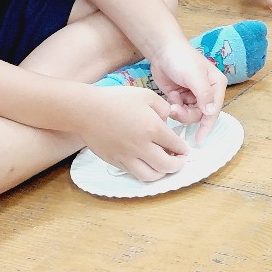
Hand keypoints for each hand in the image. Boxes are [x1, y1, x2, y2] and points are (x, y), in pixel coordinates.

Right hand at [75, 86, 189, 181]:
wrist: (87, 110)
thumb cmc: (117, 100)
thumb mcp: (147, 96)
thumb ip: (164, 108)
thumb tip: (167, 122)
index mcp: (153, 129)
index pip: (176, 146)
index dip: (183, 149)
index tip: (184, 149)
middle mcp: (141, 146)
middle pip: (166, 166)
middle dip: (177, 165)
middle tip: (179, 161)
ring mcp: (127, 156)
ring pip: (150, 176)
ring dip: (161, 173)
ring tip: (163, 166)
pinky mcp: (115, 161)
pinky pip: (133, 173)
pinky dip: (144, 172)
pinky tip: (146, 163)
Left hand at [150, 39, 226, 143]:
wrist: (162, 51)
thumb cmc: (182, 60)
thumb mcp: (195, 77)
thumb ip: (204, 95)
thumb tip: (210, 113)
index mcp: (216, 86)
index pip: (214, 110)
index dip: (207, 126)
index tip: (199, 140)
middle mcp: (207, 92)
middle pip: (200, 114)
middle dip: (187, 115)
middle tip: (174, 110)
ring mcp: (193, 94)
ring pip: (189, 113)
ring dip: (179, 111)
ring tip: (172, 103)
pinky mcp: (180, 96)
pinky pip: (179, 109)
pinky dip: (174, 106)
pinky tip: (170, 97)